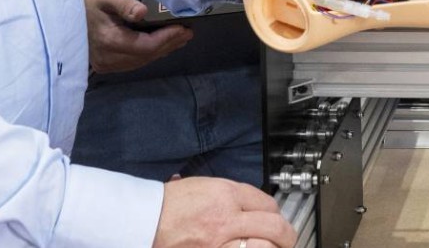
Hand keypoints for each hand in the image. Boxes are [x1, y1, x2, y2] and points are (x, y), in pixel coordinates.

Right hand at [86, 0, 191, 73]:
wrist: (66, 16)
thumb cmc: (89, 2)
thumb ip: (124, 3)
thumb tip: (142, 12)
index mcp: (109, 40)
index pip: (146, 45)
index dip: (167, 38)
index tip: (184, 28)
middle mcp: (108, 57)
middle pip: (146, 55)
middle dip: (169, 44)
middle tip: (187, 33)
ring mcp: (106, 64)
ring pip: (141, 61)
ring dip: (161, 50)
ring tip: (179, 39)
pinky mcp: (106, 65)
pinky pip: (133, 63)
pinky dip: (149, 54)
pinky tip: (160, 46)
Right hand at [152, 176, 295, 247]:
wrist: (141, 220)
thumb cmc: (166, 205)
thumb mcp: (201, 186)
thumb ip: (228, 195)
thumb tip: (250, 204)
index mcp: (224, 194)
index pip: (267, 202)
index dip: (276, 211)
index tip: (276, 217)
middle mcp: (226, 217)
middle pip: (274, 226)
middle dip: (286, 234)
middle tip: (287, 238)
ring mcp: (218, 242)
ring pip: (264, 246)